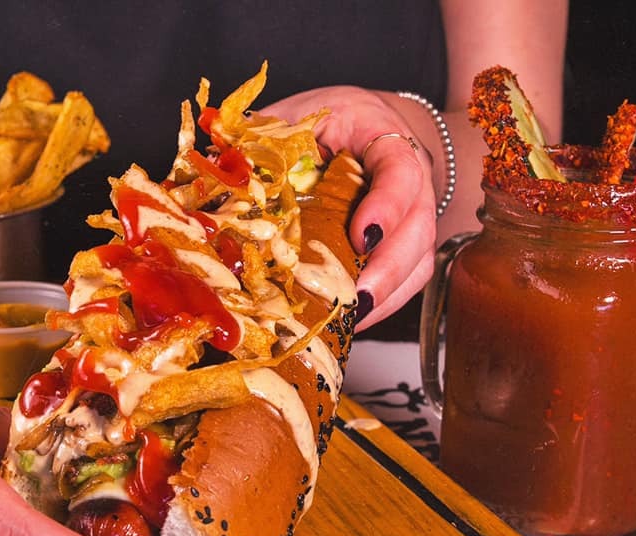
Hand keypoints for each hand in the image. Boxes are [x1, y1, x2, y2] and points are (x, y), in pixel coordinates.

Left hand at [263, 86, 438, 328]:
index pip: (400, 170)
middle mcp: (413, 177)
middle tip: (356, 297)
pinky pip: (409, 281)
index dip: (387, 206)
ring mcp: (415, 214)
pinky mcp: (409, 246)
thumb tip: (216, 168)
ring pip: (419, 260)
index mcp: (382, 135)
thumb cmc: (328, 121)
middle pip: (418, 227)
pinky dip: (383, 305)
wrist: (368, 125)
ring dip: (386, 295)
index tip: (361, 236)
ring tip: (351, 320)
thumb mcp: (297, 115)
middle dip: (389, 268)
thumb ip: (266, 138)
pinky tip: (352, 320)